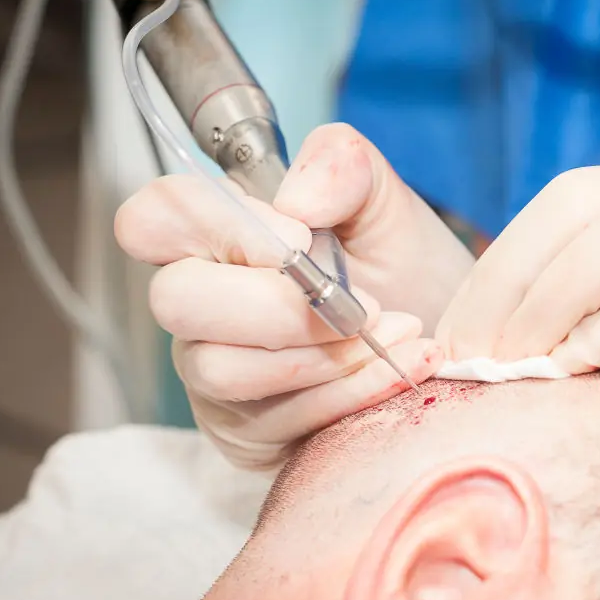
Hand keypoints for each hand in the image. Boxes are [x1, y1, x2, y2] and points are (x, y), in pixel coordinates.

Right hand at [117, 123, 474, 469]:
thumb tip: (298, 201)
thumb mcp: (385, 203)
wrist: (450, 338)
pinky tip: (400, 367)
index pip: (150, 219)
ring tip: (396, 332)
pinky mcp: (248, 432)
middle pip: (176, 301)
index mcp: (216, 236)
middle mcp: (199, 306)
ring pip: (223, 370)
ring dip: (323, 356)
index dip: (222, 227)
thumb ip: (342, 167)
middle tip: (363, 307)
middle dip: (279, 308)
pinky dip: (350, 391)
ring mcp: (214, 374)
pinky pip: (278, 419)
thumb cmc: (403, 269)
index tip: (306, 239)